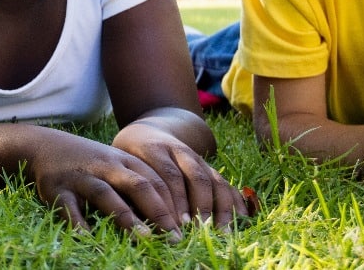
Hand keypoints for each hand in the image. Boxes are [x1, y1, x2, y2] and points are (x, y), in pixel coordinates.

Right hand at [28, 132, 180, 234]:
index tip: (190, 227)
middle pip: (138, 185)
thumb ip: (140, 184)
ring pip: (106, 194)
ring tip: (143, 238)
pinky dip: (78, 223)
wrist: (44, 146)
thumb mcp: (117, 166)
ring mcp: (81, 177)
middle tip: (175, 236)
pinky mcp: (57, 189)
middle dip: (159, 211)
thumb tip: (171, 218)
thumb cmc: (90, 162)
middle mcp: (106, 167)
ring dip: (125, 216)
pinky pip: (68, 208)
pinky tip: (88, 238)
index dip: (175, 204)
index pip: (157, 181)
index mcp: (125, 162)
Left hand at [113, 122, 249, 228]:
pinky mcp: (207, 166)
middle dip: (199, 206)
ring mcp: (196, 157)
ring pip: (212, 180)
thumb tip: (132, 221)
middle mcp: (178, 151)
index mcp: (152, 149)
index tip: (176, 226)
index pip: (167, 176)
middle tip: (200, 232)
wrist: (149, 130)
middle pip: (194, 177)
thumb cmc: (127, 156)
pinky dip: (234, 200)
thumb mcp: (121, 163)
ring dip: (219, 207)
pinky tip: (241, 219)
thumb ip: (127, 186)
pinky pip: (224, 182)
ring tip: (221, 232)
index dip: (174, 202)